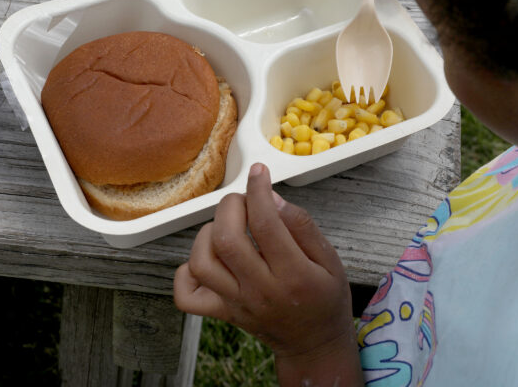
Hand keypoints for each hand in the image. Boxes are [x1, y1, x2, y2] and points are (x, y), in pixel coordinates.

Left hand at [174, 163, 360, 385]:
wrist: (314, 345)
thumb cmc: (324, 297)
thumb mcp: (330, 259)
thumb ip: (302, 226)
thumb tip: (271, 197)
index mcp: (293, 275)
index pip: (265, 223)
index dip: (258, 189)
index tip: (259, 173)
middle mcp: (260, 291)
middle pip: (226, 240)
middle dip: (231, 207)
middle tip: (244, 202)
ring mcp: (236, 304)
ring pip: (202, 263)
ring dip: (208, 234)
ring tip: (228, 228)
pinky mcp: (221, 313)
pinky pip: (187, 296)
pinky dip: (187, 272)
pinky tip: (209, 258)